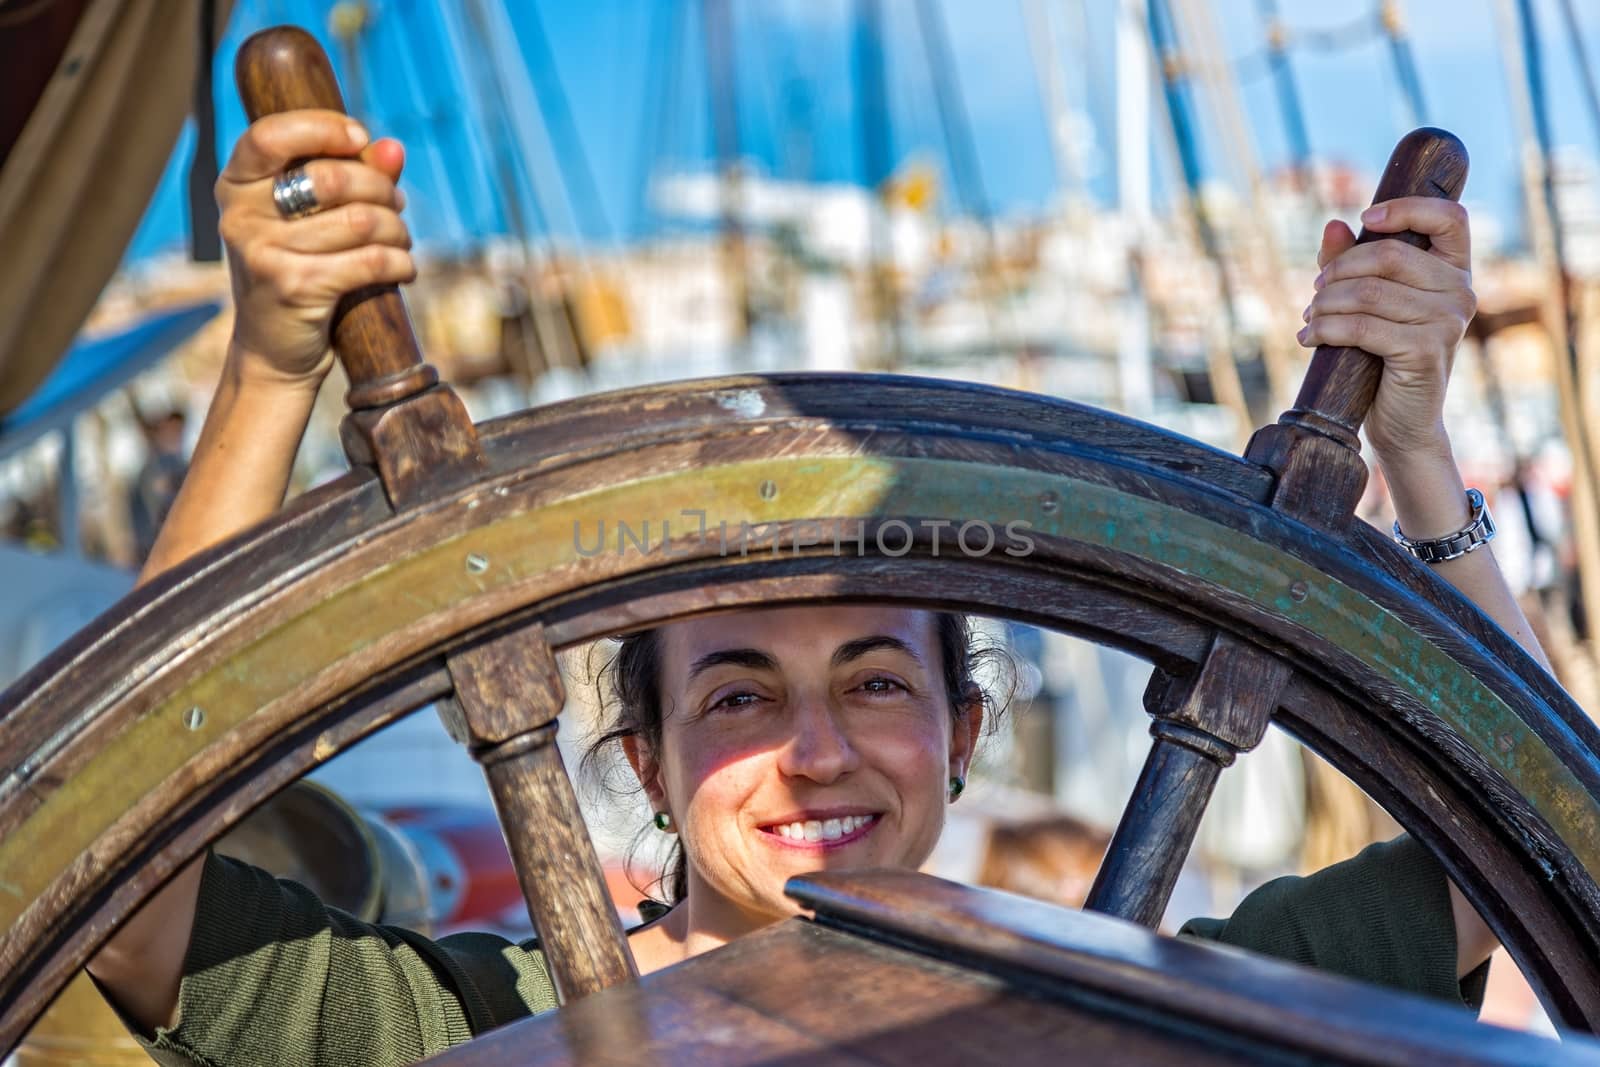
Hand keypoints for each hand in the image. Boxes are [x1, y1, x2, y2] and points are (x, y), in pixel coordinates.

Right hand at [216, 109, 414, 386]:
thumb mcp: (311, 222)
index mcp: (236, 186)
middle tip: (397, 205)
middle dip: (380, 189)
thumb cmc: (298, 274)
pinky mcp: (294, 287)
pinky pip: (369, 260)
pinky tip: (404, 269)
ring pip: (360, 221)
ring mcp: (263, 253)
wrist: (273, 354)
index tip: (360, 137)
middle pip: (331, 177)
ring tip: (401, 241)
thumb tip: (393, 147)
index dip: (322, 127)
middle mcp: (241, 215)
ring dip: (396, 230)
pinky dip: (399, 263)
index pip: (270, 135)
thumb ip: (351, 178)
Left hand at [1297, 197, 1476, 459]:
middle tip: (1314, 294)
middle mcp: (1460, 292)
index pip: (1450, 218)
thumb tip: (1334, 225)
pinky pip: (1362, 326)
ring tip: (1309, 319)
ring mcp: (1448, 322)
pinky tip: (1308, 338)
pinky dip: (1325, 329)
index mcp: (1454, 272)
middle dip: (1338, 271)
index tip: (1366, 217)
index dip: (1407, 208)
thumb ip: (1353, 263)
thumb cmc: (1382, 358)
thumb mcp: (1370, 305)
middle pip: (1389, 255)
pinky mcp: (1426, 350)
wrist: (1401, 422)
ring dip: (1325, 304)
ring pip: (1369, 292)